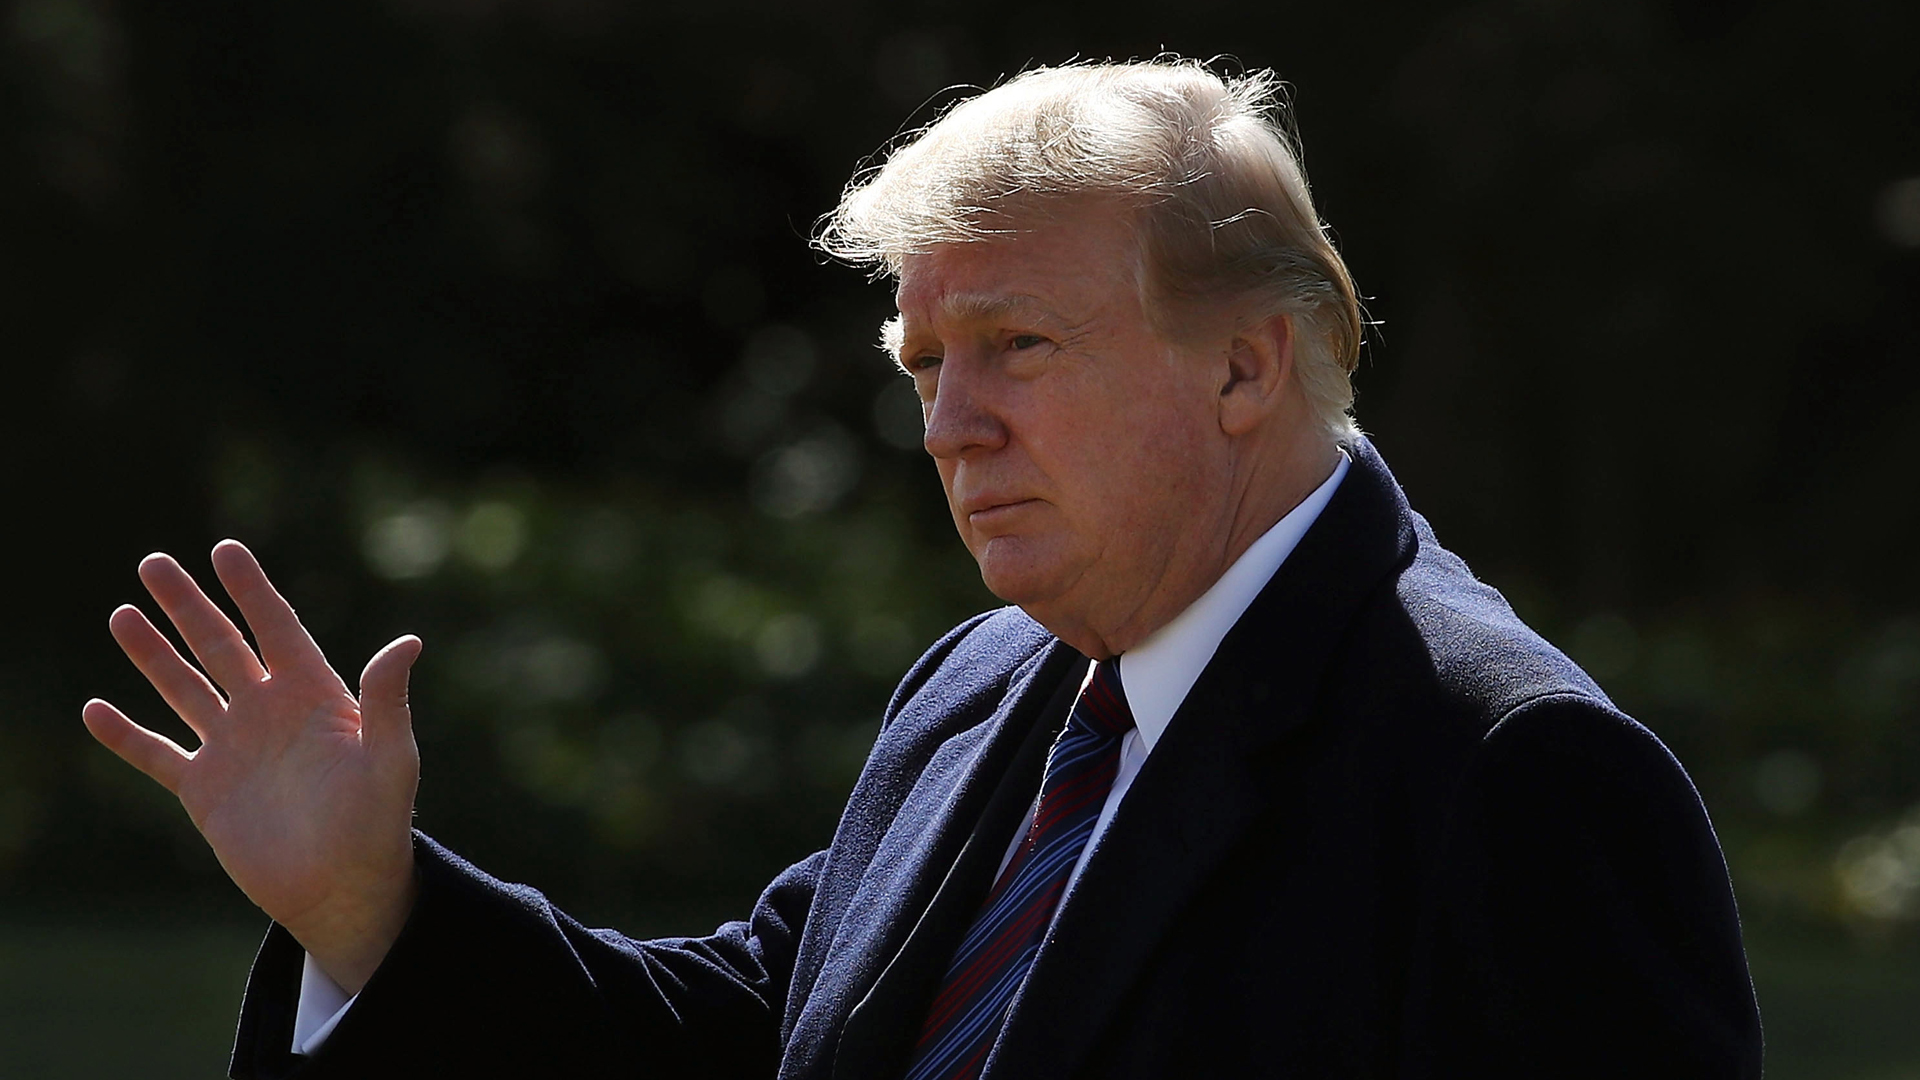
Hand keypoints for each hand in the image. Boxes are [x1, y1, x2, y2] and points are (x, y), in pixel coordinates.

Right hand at [83, 539, 421, 993]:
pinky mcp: (205, 790)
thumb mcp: (389, 757)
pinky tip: (95, 710)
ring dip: (153, 654)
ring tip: (122, 615)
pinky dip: (125, 735)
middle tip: (153, 562)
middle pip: (220, 646)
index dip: (251, 589)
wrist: (343, 888)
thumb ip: (387, 699)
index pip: (276, 627)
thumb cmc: (378, 822)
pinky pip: (157, 754)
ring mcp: (234, 748)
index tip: (225, 549)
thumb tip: (409, 641)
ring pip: (184, 688)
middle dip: (187, 605)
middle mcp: (269, 712)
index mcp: (314, 694)